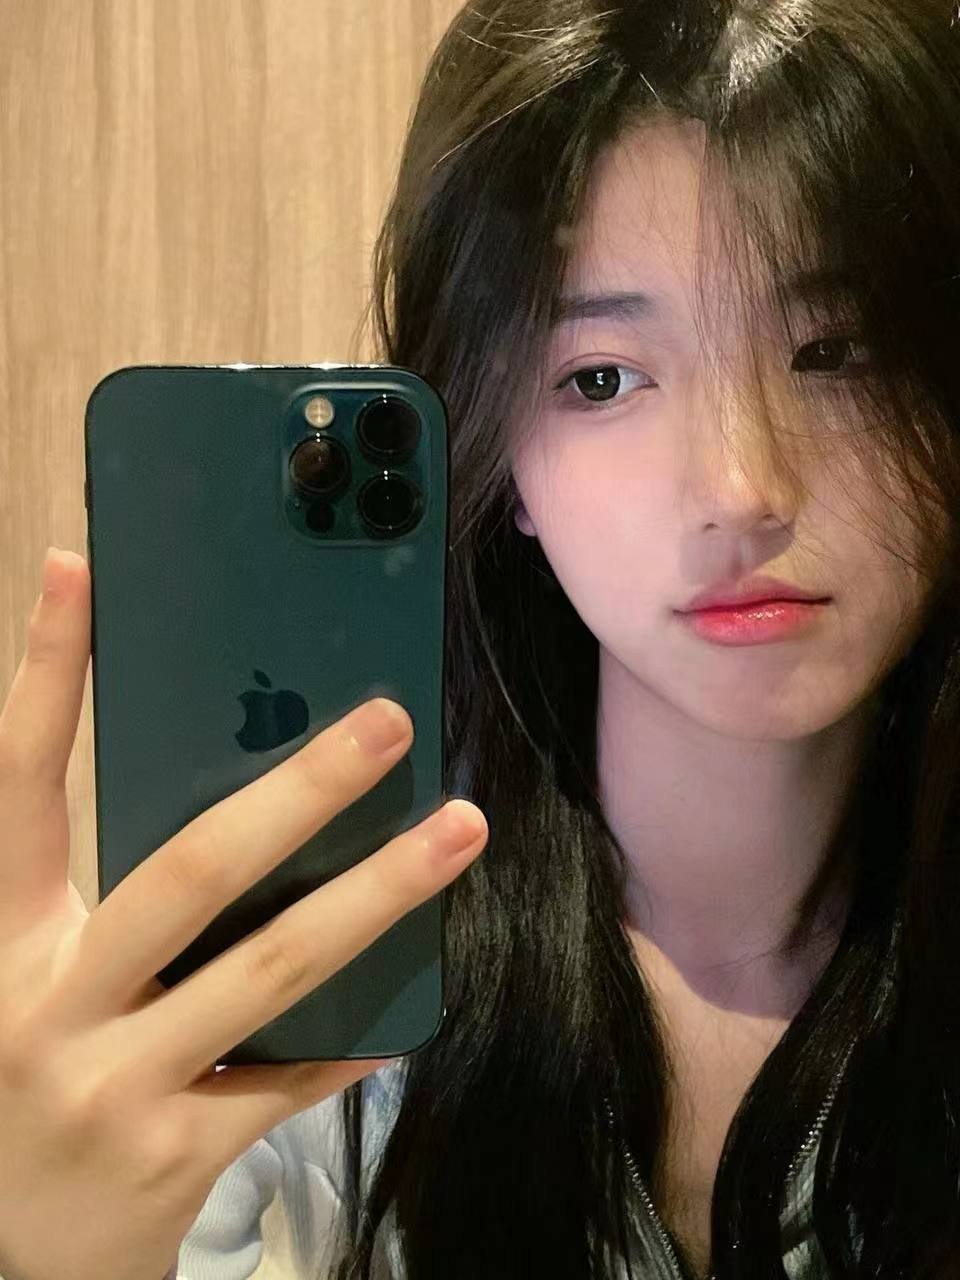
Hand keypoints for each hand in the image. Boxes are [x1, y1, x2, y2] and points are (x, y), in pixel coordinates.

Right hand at [0, 548, 486, 1279]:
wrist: (10, 1255)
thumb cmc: (34, 1074)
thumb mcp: (39, 975)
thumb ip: (107, 896)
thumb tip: (242, 789)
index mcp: (3, 937)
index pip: (20, 782)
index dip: (42, 672)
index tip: (79, 571)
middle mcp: (46, 1003)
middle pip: (187, 871)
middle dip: (297, 790)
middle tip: (387, 720)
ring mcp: (112, 1086)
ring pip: (271, 970)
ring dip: (377, 894)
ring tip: (460, 829)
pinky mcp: (174, 1157)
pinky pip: (290, 1077)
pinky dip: (357, 1031)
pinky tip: (416, 998)